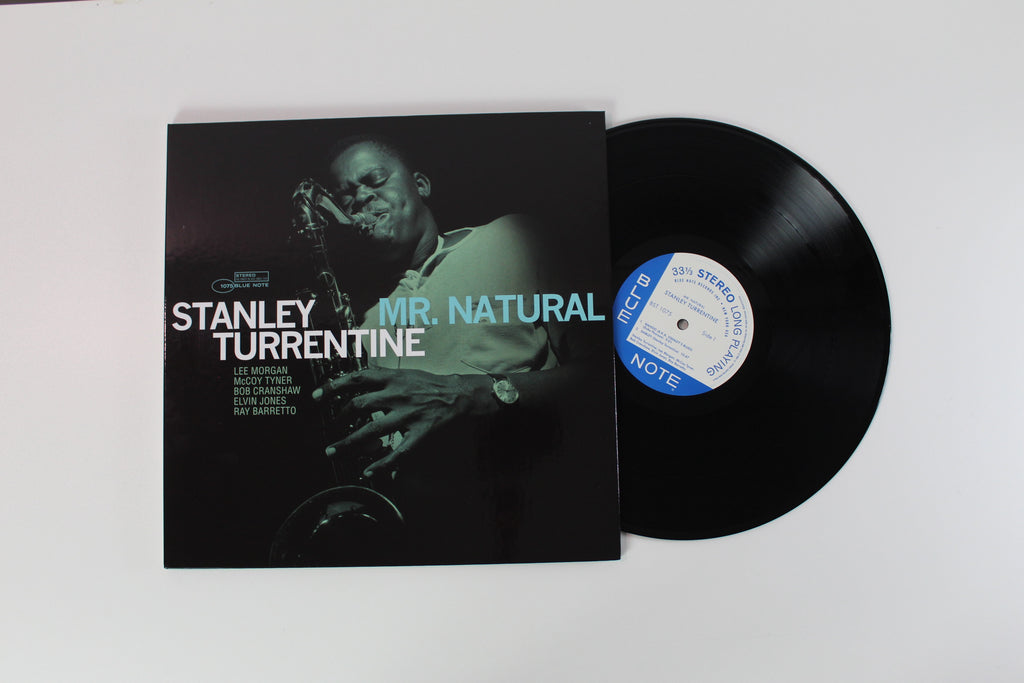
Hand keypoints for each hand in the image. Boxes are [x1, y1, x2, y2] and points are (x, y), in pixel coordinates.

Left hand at [311, 367, 491, 478]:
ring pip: (372, 431)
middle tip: (328, 429)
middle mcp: (397, 395)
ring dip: (348, 442)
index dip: (333, 386)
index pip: (356, 378)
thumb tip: (356, 380)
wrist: (460, 394)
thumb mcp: (404, 374)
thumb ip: (381, 378)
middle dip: (338, 419)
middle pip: (358, 406)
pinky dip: (381, 464)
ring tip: (332, 451)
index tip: (316, 396)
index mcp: (392, 378)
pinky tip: (368, 471)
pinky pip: (398, 452)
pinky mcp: (420, 433)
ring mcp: (408, 415)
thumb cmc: (430, 384)